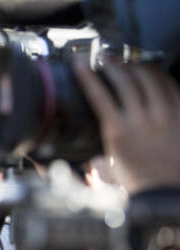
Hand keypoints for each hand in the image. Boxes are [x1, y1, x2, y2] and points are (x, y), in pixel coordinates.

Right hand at [74, 59, 179, 193]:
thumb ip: (98, 143)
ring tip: (127, 61)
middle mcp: (142, 120)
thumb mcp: (109, 161)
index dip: (87, 75)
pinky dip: (159, 75)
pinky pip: (170, 85)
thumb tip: (84, 137)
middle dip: (112, 64)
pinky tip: (152, 72)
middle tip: (104, 58)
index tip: (80, 64)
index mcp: (118, 131)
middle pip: (124, 79)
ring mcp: (164, 115)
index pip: (99, 93)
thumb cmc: (138, 180)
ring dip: (135, 65)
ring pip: (149, 77)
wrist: (167, 191)